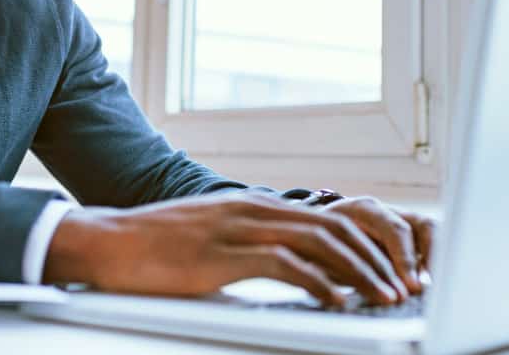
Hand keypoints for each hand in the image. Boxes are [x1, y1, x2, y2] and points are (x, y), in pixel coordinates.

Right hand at [43, 193, 411, 307]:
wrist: (109, 242)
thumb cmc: (156, 246)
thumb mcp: (212, 237)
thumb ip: (249, 244)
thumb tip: (286, 266)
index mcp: (254, 206)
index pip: (326, 220)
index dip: (364, 246)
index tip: (387, 272)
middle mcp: (253, 210)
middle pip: (333, 229)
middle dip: (374, 260)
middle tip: (399, 289)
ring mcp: (239, 229)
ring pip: (319, 245)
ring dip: (358, 274)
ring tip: (381, 298)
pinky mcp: (224, 255)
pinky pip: (284, 266)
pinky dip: (319, 284)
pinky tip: (336, 302)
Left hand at [322, 196, 435, 295]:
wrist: (315, 228)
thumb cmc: (317, 241)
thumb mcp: (318, 250)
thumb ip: (330, 265)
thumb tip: (332, 288)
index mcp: (363, 208)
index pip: (393, 229)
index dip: (404, 258)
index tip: (410, 286)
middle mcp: (386, 211)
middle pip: (419, 226)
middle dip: (426, 260)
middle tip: (423, 291)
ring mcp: (401, 220)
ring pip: (431, 232)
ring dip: (436, 260)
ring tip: (436, 289)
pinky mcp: (409, 236)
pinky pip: (431, 244)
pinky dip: (434, 264)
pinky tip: (432, 287)